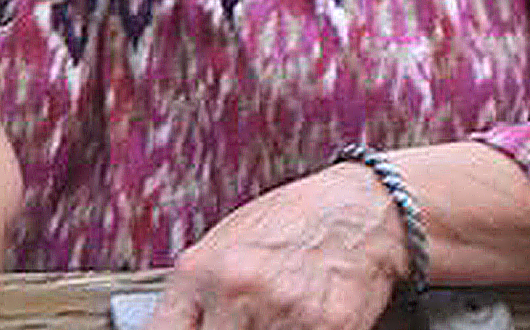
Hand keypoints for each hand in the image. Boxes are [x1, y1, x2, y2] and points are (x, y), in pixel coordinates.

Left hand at [144, 162, 409, 329]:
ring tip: (269, 321)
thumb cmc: (288, 223)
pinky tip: (296, 323)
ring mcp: (283, 314)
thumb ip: (194, 294)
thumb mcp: (222, 245)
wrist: (356, 211)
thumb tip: (174, 328)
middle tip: (237, 327)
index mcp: (201, 271)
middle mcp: (238, 292)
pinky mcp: (328, 329)